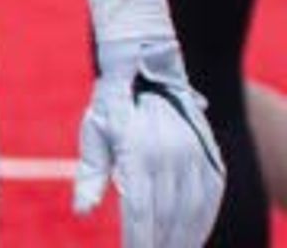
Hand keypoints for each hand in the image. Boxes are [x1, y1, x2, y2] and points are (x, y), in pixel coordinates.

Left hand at [75, 0, 226, 246]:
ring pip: (194, 210)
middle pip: (169, 216)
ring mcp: (195, 154)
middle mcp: (171, 155)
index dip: (138, 240)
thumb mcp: (95, 133)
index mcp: (139, 151)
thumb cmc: (112, 103)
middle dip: (160, 243)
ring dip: (184, 237)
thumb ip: (91, 176)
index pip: (141, 211)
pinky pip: (211, 195)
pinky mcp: (211, 154)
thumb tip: (82, 213)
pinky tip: (193, 234)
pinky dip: (203, 219)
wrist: (147, 64)